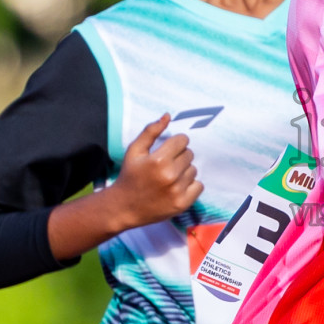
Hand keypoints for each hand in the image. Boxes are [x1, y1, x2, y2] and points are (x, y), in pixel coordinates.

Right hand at [109, 113, 202, 227]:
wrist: (124, 207)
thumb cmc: (129, 176)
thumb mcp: (134, 151)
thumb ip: (150, 131)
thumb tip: (168, 116)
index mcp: (158, 160)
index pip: (183, 141)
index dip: (175, 143)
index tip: (167, 150)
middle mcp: (170, 175)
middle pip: (189, 154)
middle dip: (179, 156)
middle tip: (166, 165)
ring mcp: (177, 191)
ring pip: (194, 170)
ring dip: (184, 171)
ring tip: (169, 177)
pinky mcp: (182, 204)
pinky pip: (199, 186)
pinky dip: (191, 185)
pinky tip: (177, 187)